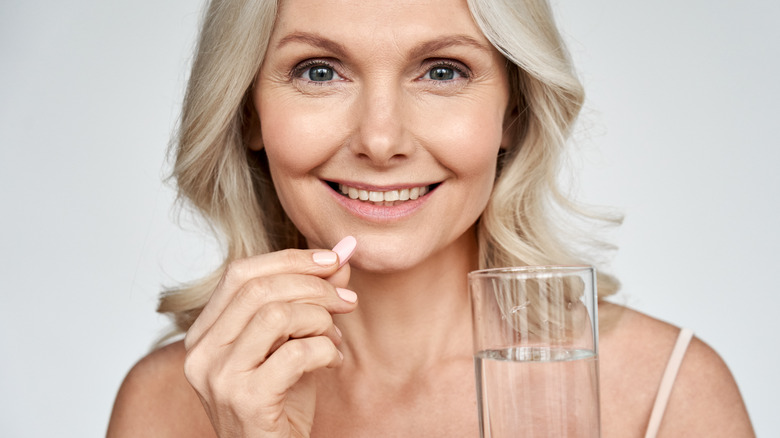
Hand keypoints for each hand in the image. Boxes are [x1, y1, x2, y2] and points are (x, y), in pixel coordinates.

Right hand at [183, 237, 357, 436]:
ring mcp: (219, 378)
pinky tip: (334, 362)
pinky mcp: (246, 401)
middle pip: (259, 288)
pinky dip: (326, 350)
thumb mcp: (293, 342)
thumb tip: (341, 254)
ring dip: (321, 319)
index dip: (289, 259)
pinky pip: (296, 354)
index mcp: (204, 334)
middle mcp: (201, 353)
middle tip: (347, 300)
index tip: (332, 260)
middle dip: (313, 286)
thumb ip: (309, 299)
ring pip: (277, 315)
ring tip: (336, 338)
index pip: (240, 273)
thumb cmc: (280, 404)